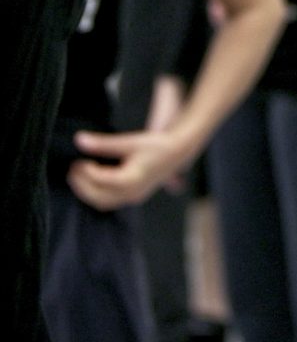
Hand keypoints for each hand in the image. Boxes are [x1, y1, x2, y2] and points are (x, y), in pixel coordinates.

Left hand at [67, 128, 195, 210]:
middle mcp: (130, 193)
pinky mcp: (132, 197)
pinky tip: (92, 179)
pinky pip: (108, 201)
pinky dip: (96, 193)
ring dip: (87, 191)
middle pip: (97, 196)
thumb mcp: (129, 141)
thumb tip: (79, 140)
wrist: (177, 152)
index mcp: (130, 179)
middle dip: (81, 184)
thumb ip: (103, 143)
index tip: (77, 160)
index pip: (99, 180)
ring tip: (80, 174)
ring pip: (101, 202)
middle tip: (74, 168)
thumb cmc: (155, 145)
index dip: (85, 171)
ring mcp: (132, 197)